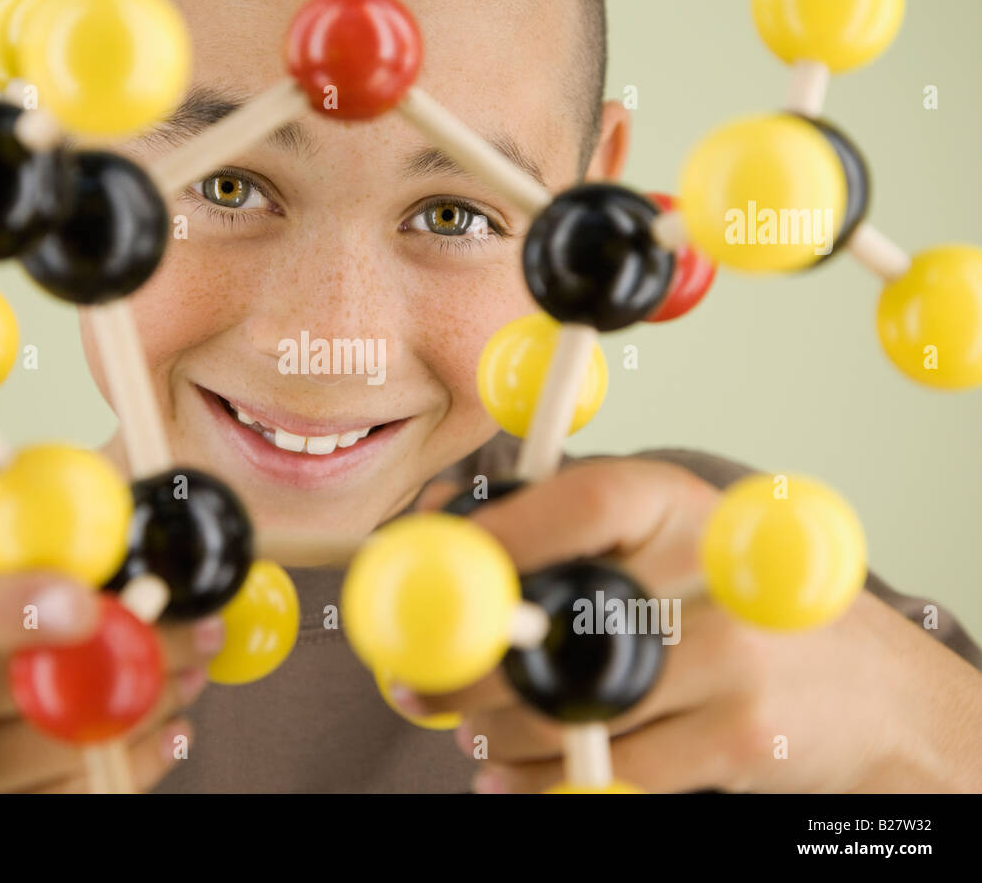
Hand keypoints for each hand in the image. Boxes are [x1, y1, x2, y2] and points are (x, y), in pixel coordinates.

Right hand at [0, 558, 221, 791]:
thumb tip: (114, 554)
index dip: (12, 606)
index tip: (89, 601)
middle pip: (29, 691)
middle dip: (139, 652)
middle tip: (201, 628)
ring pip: (62, 753)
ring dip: (148, 709)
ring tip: (189, 675)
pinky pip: (61, 807)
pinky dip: (125, 768)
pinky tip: (161, 735)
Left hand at [401, 458, 981, 792]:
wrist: (869, 695)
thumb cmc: (736, 606)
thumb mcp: (665, 541)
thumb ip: (560, 529)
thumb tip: (432, 522)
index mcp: (683, 505)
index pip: (587, 501)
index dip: (501, 532)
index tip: (429, 564)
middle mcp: (716, 573)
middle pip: (564, 618)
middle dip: (471, 660)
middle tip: (415, 680)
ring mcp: (734, 659)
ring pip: (574, 707)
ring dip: (498, 730)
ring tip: (473, 730)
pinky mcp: (739, 739)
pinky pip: (611, 771)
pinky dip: (543, 782)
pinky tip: (512, 776)